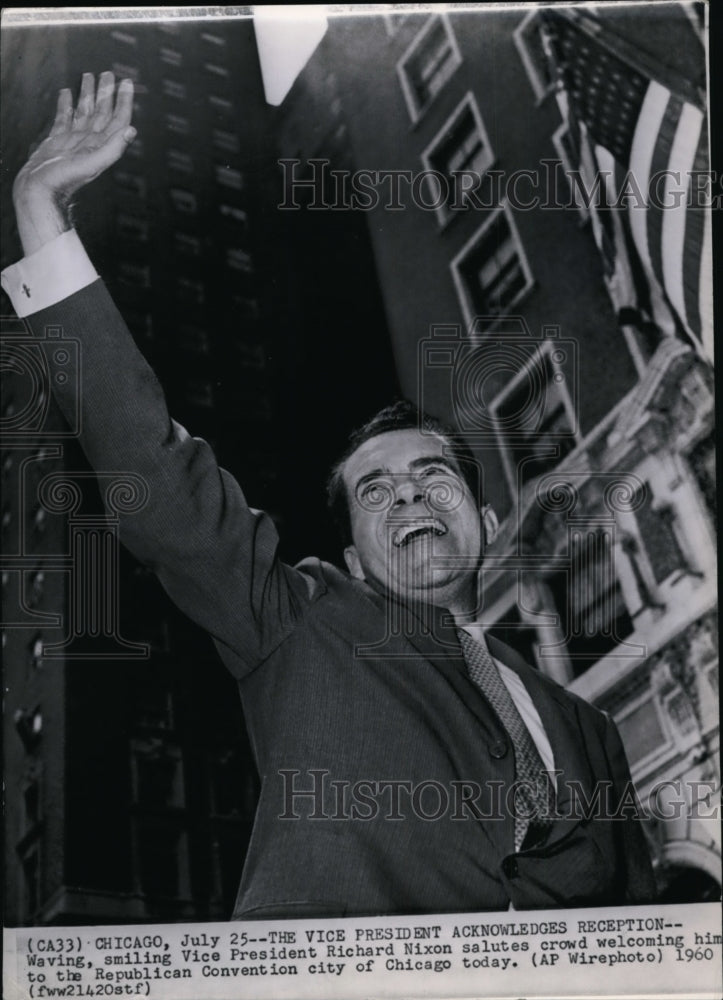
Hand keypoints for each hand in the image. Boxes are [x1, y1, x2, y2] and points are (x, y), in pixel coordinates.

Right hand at [13, 72, 135, 254]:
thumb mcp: (93, 162)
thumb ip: (113, 147)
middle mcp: (89, 141)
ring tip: (89, 76)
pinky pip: (64, 118)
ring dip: (88, 94)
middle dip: (106, 92)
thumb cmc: (65, 180)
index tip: (126, 83)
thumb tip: (132, 130)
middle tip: (108, 74)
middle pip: (102, 111)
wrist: (39, 191)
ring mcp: (73, 140)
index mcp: (101, 145)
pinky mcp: (57, 141)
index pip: (117, 118)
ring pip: (83, 111)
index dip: (123, 101)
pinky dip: (66, 104)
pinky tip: (67, 93)